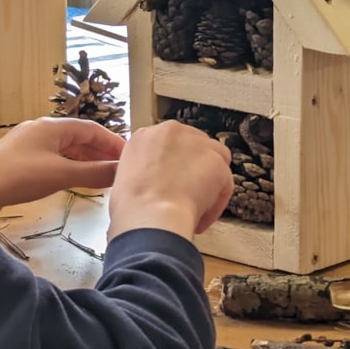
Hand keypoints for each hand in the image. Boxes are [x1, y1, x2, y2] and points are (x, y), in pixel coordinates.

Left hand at [0, 118, 125, 218]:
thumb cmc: (20, 176)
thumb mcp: (61, 175)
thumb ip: (93, 173)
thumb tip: (121, 171)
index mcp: (53, 126)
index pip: (92, 129)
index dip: (113, 143)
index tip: (129, 157)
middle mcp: (42, 129)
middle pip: (79, 137)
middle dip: (100, 152)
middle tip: (119, 169)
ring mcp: (30, 143)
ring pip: (66, 149)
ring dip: (85, 160)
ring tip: (102, 176)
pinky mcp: (20, 159)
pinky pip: (53, 158)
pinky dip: (69, 166)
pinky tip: (75, 180)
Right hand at [107, 120, 232, 242]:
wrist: (150, 214)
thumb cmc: (134, 206)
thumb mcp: (125, 178)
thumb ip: (144, 169)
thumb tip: (156, 180)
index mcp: (146, 135)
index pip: (170, 143)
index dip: (174, 165)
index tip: (173, 182)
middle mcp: (172, 131)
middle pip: (194, 146)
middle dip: (195, 169)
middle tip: (188, 194)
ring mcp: (197, 142)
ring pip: (215, 159)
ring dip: (210, 182)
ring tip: (197, 206)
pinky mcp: (216, 160)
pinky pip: (224, 182)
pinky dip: (216, 202)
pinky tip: (201, 217)